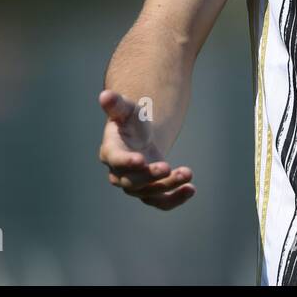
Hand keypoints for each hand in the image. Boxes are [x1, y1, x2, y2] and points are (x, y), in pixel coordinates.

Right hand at [98, 89, 195, 210]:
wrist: (140, 136)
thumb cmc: (130, 120)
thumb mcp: (126, 109)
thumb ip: (116, 104)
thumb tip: (105, 95)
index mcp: (111, 151)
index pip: (115, 160)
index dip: (126, 162)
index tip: (141, 160)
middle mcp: (119, 172)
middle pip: (132, 182)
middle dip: (151, 176)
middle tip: (169, 167)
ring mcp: (135, 184)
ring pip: (148, 193)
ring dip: (168, 186)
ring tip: (188, 174)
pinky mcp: (150, 191)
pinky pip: (160, 201)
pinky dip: (175, 199)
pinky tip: (191, 190)